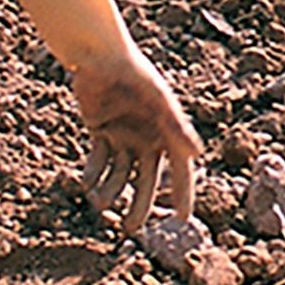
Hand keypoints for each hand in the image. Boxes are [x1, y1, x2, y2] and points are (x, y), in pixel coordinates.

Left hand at [72, 46, 201, 233]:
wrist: (99, 54)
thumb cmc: (134, 73)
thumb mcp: (159, 101)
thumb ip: (177, 128)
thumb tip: (198, 156)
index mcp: (168, 133)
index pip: (180, 171)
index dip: (183, 195)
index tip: (183, 221)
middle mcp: (148, 137)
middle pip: (147, 180)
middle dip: (140, 205)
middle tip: (130, 229)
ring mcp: (124, 136)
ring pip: (120, 173)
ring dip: (110, 190)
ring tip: (100, 203)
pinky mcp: (101, 130)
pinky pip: (99, 159)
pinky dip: (93, 172)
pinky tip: (86, 182)